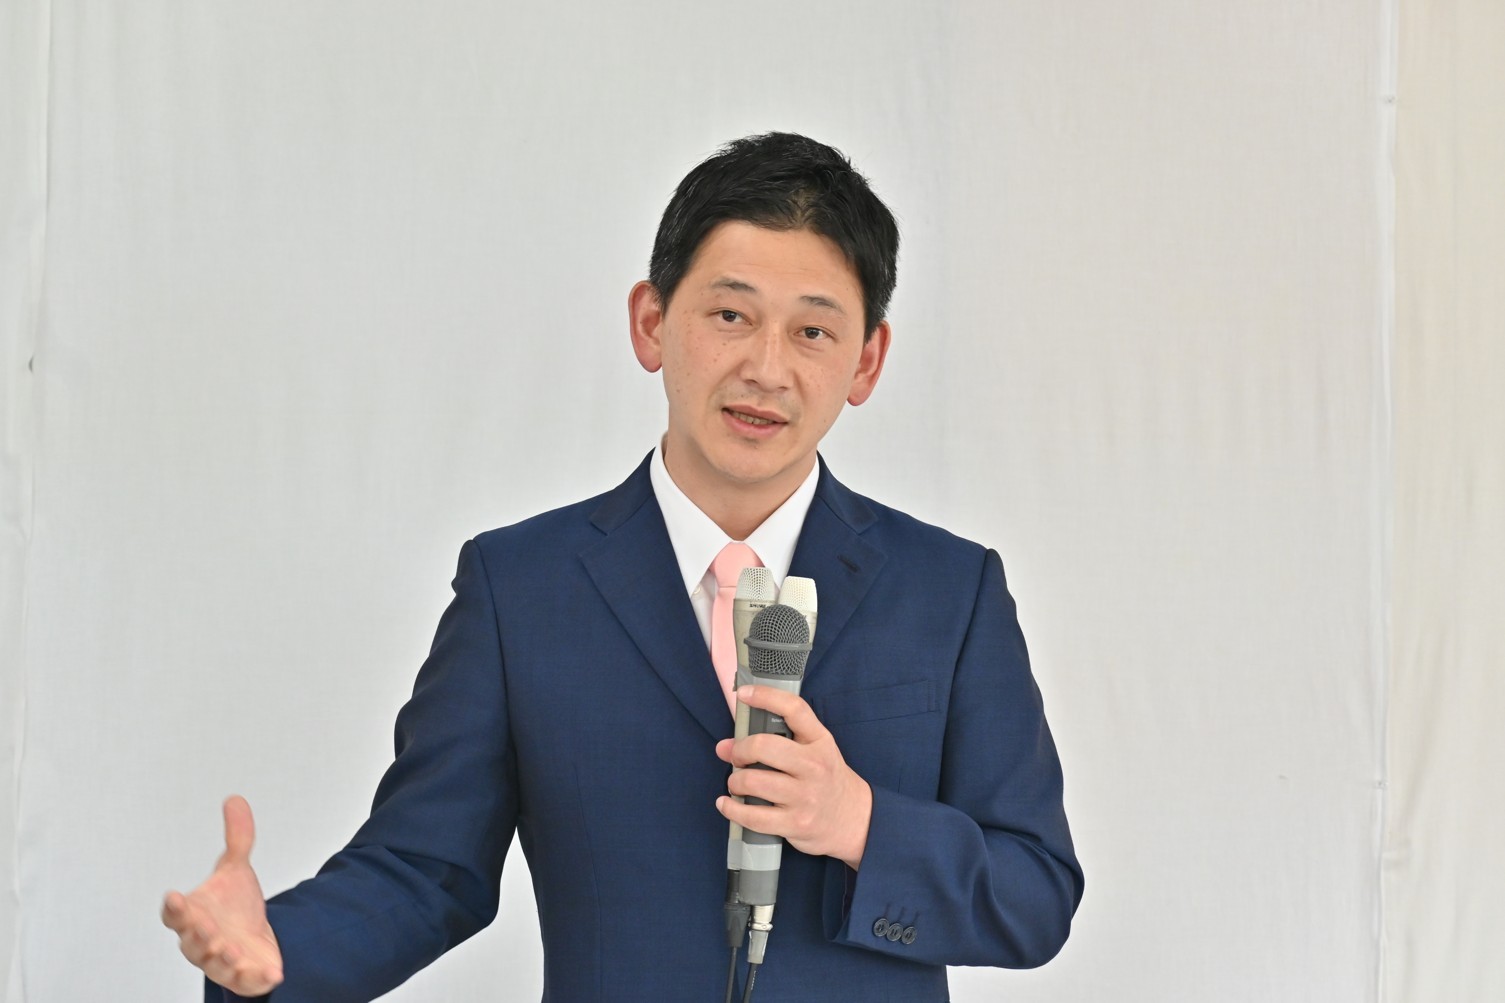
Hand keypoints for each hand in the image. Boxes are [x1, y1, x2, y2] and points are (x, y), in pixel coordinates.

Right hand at [161, 796, 282, 994]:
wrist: (253, 940)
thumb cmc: (233, 907)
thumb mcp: (236, 870)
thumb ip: (237, 839)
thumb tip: (235, 799)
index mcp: (193, 916)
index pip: (175, 914)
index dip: (174, 908)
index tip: (174, 896)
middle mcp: (201, 941)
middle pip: (192, 942)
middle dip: (198, 936)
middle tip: (206, 928)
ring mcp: (220, 961)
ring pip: (214, 965)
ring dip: (222, 958)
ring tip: (231, 949)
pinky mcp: (242, 976)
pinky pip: (246, 981)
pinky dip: (256, 978)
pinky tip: (272, 974)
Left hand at [715, 684, 872, 869]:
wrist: (856, 819)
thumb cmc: (827, 780)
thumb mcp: (816, 751)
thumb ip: (779, 741)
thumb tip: (725, 746)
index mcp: (820, 741)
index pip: (794, 709)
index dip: (766, 697)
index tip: (744, 695)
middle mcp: (814, 766)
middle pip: (764, 746)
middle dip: (739, 750)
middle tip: (736, 756)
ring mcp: (805, 796)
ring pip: (753, 782)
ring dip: (735, 782)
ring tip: (737, 783)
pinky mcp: (795, 823)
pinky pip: (753, 816)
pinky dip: (732, 810)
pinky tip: (726, 804)